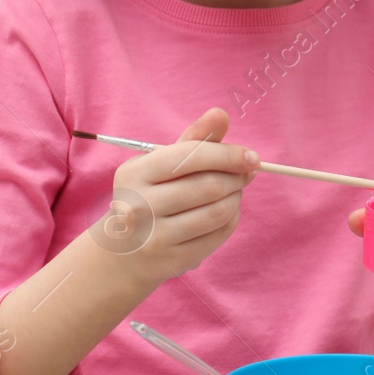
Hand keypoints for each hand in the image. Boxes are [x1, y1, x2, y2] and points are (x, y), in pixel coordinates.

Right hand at [99, 108, 256, 289]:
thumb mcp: (161, 164)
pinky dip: (232, 218)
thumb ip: (193, 138)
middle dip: (236, 176)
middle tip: (247, 172)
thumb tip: (220, 114)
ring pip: (218, 212)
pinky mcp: (173, 260)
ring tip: (234, 191)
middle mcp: (141, 206)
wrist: (122, 252)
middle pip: (209, 186)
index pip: (190, 157)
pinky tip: (227, 210)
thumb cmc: (148, 195)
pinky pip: (218, 234)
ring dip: (236, 197)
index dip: (227, 154)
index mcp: (135, 174)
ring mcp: (156, 237)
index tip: (251, 156)